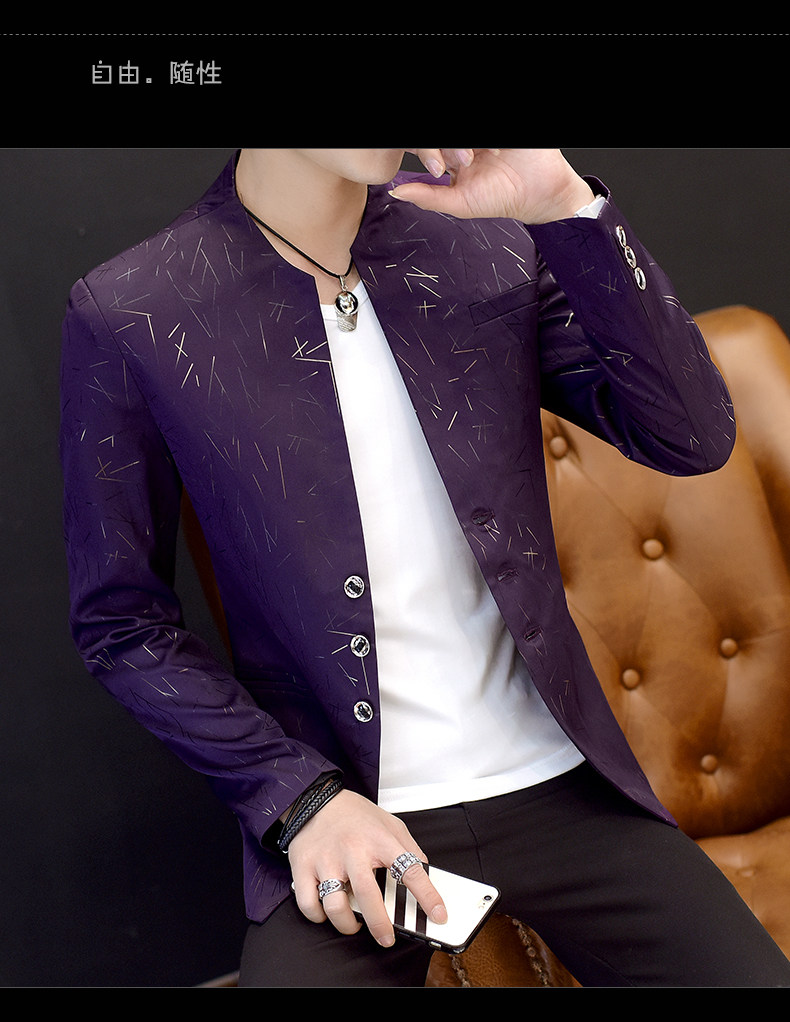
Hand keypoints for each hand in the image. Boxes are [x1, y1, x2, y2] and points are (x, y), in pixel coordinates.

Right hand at [287, 789, 446, 946]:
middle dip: (380, 925)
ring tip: (355, 924)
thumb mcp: (391, 824)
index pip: (410, 870)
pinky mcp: (303, 866)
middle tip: (386, 938)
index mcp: (380, 839)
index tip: (439, 915)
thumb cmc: (355, 815)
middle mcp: (353, 850)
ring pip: (335, 905)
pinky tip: (327, 913)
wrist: (317, 798)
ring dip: (347, 924)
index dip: (428, 896)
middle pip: (369, 896)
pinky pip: (309, 904)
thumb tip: (427, 875)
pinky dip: (318, 916)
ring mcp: (326, 859)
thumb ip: (409, 849)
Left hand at [390, 148, 595, 223]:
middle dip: (446, 147)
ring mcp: (483, 135)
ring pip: (461, 131)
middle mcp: (465, 142)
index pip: (430, 146)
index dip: (428, 152)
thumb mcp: (460, 203)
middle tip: (465, 161)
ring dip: (461, 145)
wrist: (540, 193)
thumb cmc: (501, 199)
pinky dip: (483, 142)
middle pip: (442, 137)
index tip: (438, 168)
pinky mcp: (501, 130)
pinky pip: (485, 126)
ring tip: (475, 157)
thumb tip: (396, 192)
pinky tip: (487, 151)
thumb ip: (428, 197)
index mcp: (453, 157)